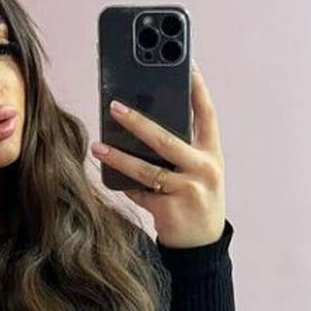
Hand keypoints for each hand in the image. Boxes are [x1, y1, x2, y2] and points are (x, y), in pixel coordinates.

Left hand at [90, 61, 225, 248]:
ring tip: (98, 146)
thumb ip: (180, 151)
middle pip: (167, 139)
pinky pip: (140, 192)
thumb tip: (141, 128)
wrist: (203, 245)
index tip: (186, 64)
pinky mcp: (171, 208)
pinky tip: (109, 177)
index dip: (197, 88)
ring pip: (146, 169)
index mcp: (212, 154)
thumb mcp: (199, 172)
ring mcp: (188, 189)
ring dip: (118, 156)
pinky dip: (124, 185)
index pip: (207, 114)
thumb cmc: (197, 201)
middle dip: (138, 122)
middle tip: (115, 107)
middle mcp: (204, 168)